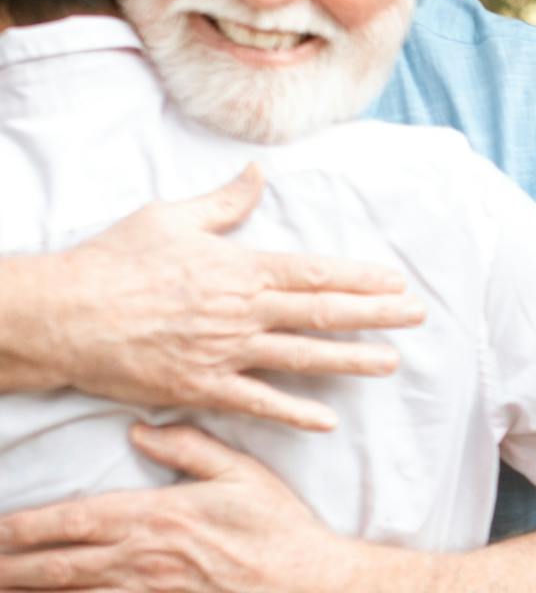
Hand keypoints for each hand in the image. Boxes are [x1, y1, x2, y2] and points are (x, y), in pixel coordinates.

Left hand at [0, 422, 352, 592]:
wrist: (312, 590)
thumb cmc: (281, 529)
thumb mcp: (241, 473)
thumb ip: (188, 447)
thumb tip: (139, 430)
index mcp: (153, 517)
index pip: (69, 521)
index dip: (20, 527)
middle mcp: (140, 562)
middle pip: (55, 566)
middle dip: (6, 567)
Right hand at [43, 165, 424, 431]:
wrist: (62, 315)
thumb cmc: (114, 261)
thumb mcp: (170, 218)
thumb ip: (224, 202)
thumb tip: (259, 172)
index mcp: (239, 269)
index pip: (315, 273)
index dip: (360, 279)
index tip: (396, 283)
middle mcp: (241, 311)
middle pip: (322, 313)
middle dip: (376, 316)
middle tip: (417, 317)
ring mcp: (225, 352)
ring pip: (302, 358)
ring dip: (351, 361)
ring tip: (391, 363)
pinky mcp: (202, 386)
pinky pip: (258, 403)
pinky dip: (295, 413)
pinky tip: (327, 420)